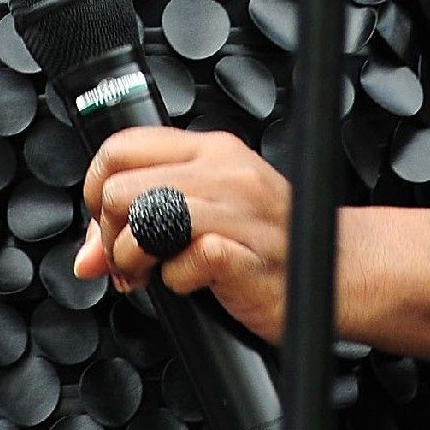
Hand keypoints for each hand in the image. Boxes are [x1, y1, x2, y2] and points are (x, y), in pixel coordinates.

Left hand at [73, 128, 291, 342]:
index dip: (95, 189)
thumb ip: (147, 217)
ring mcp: (236, 210)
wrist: (342, 272)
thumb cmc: (272, 242)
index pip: (120, 147)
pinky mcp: (245, 254)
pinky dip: (177, 282)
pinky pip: (184, 262)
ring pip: (143, 221)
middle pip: (120, 189)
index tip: (104, 222)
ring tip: (149, 274)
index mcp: (210, 151)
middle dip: (109, 235)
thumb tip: (87, 257)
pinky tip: (192, 282)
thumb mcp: (209, 210)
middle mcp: (222, 171)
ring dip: (134, 260)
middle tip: (126, 260)